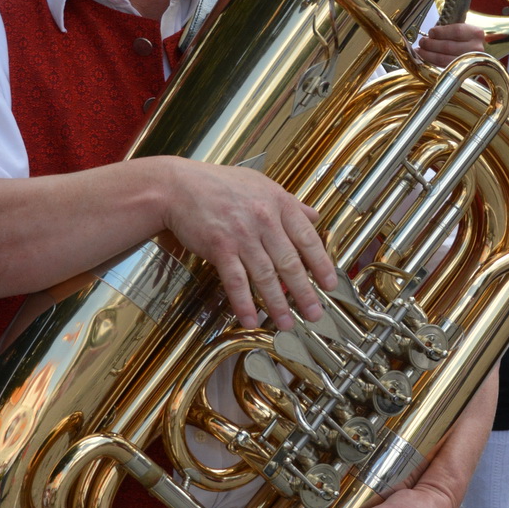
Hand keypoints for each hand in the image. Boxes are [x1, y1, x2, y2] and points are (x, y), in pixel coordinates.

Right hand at [160, 160, 336, 330]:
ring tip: (287, 323)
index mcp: (278, 203)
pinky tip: (250, 318)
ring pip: (266, 276)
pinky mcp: (220, 247)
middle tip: (314, 313)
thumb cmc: (218, 184)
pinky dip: (243, 302)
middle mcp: (264, 219)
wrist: (179, 186)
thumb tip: (314, 216)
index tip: (329, 284)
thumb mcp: (260, 184)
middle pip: (290, 262)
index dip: (320, 264)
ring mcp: (242, 234)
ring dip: (277, 304)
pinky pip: (236, 281)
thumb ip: (289, 202)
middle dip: (305, 292)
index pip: (307, 238)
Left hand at [416, 20, 485, 67]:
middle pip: (448, 46)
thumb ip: (448, 31)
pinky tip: (426, 56)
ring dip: (428, 54)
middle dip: (431, 44)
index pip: (456, 32)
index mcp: (475, 33)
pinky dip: (432, 61)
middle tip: (422, 41)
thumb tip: (430, 35)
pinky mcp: (461, 71)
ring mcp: (469, 61)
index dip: (440, 32)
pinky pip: (443, 66)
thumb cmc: (467, 38)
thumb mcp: (463, 30)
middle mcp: (475, 48)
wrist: (477, 52)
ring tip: (420, 49)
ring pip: (444, 58)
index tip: (430, 32)